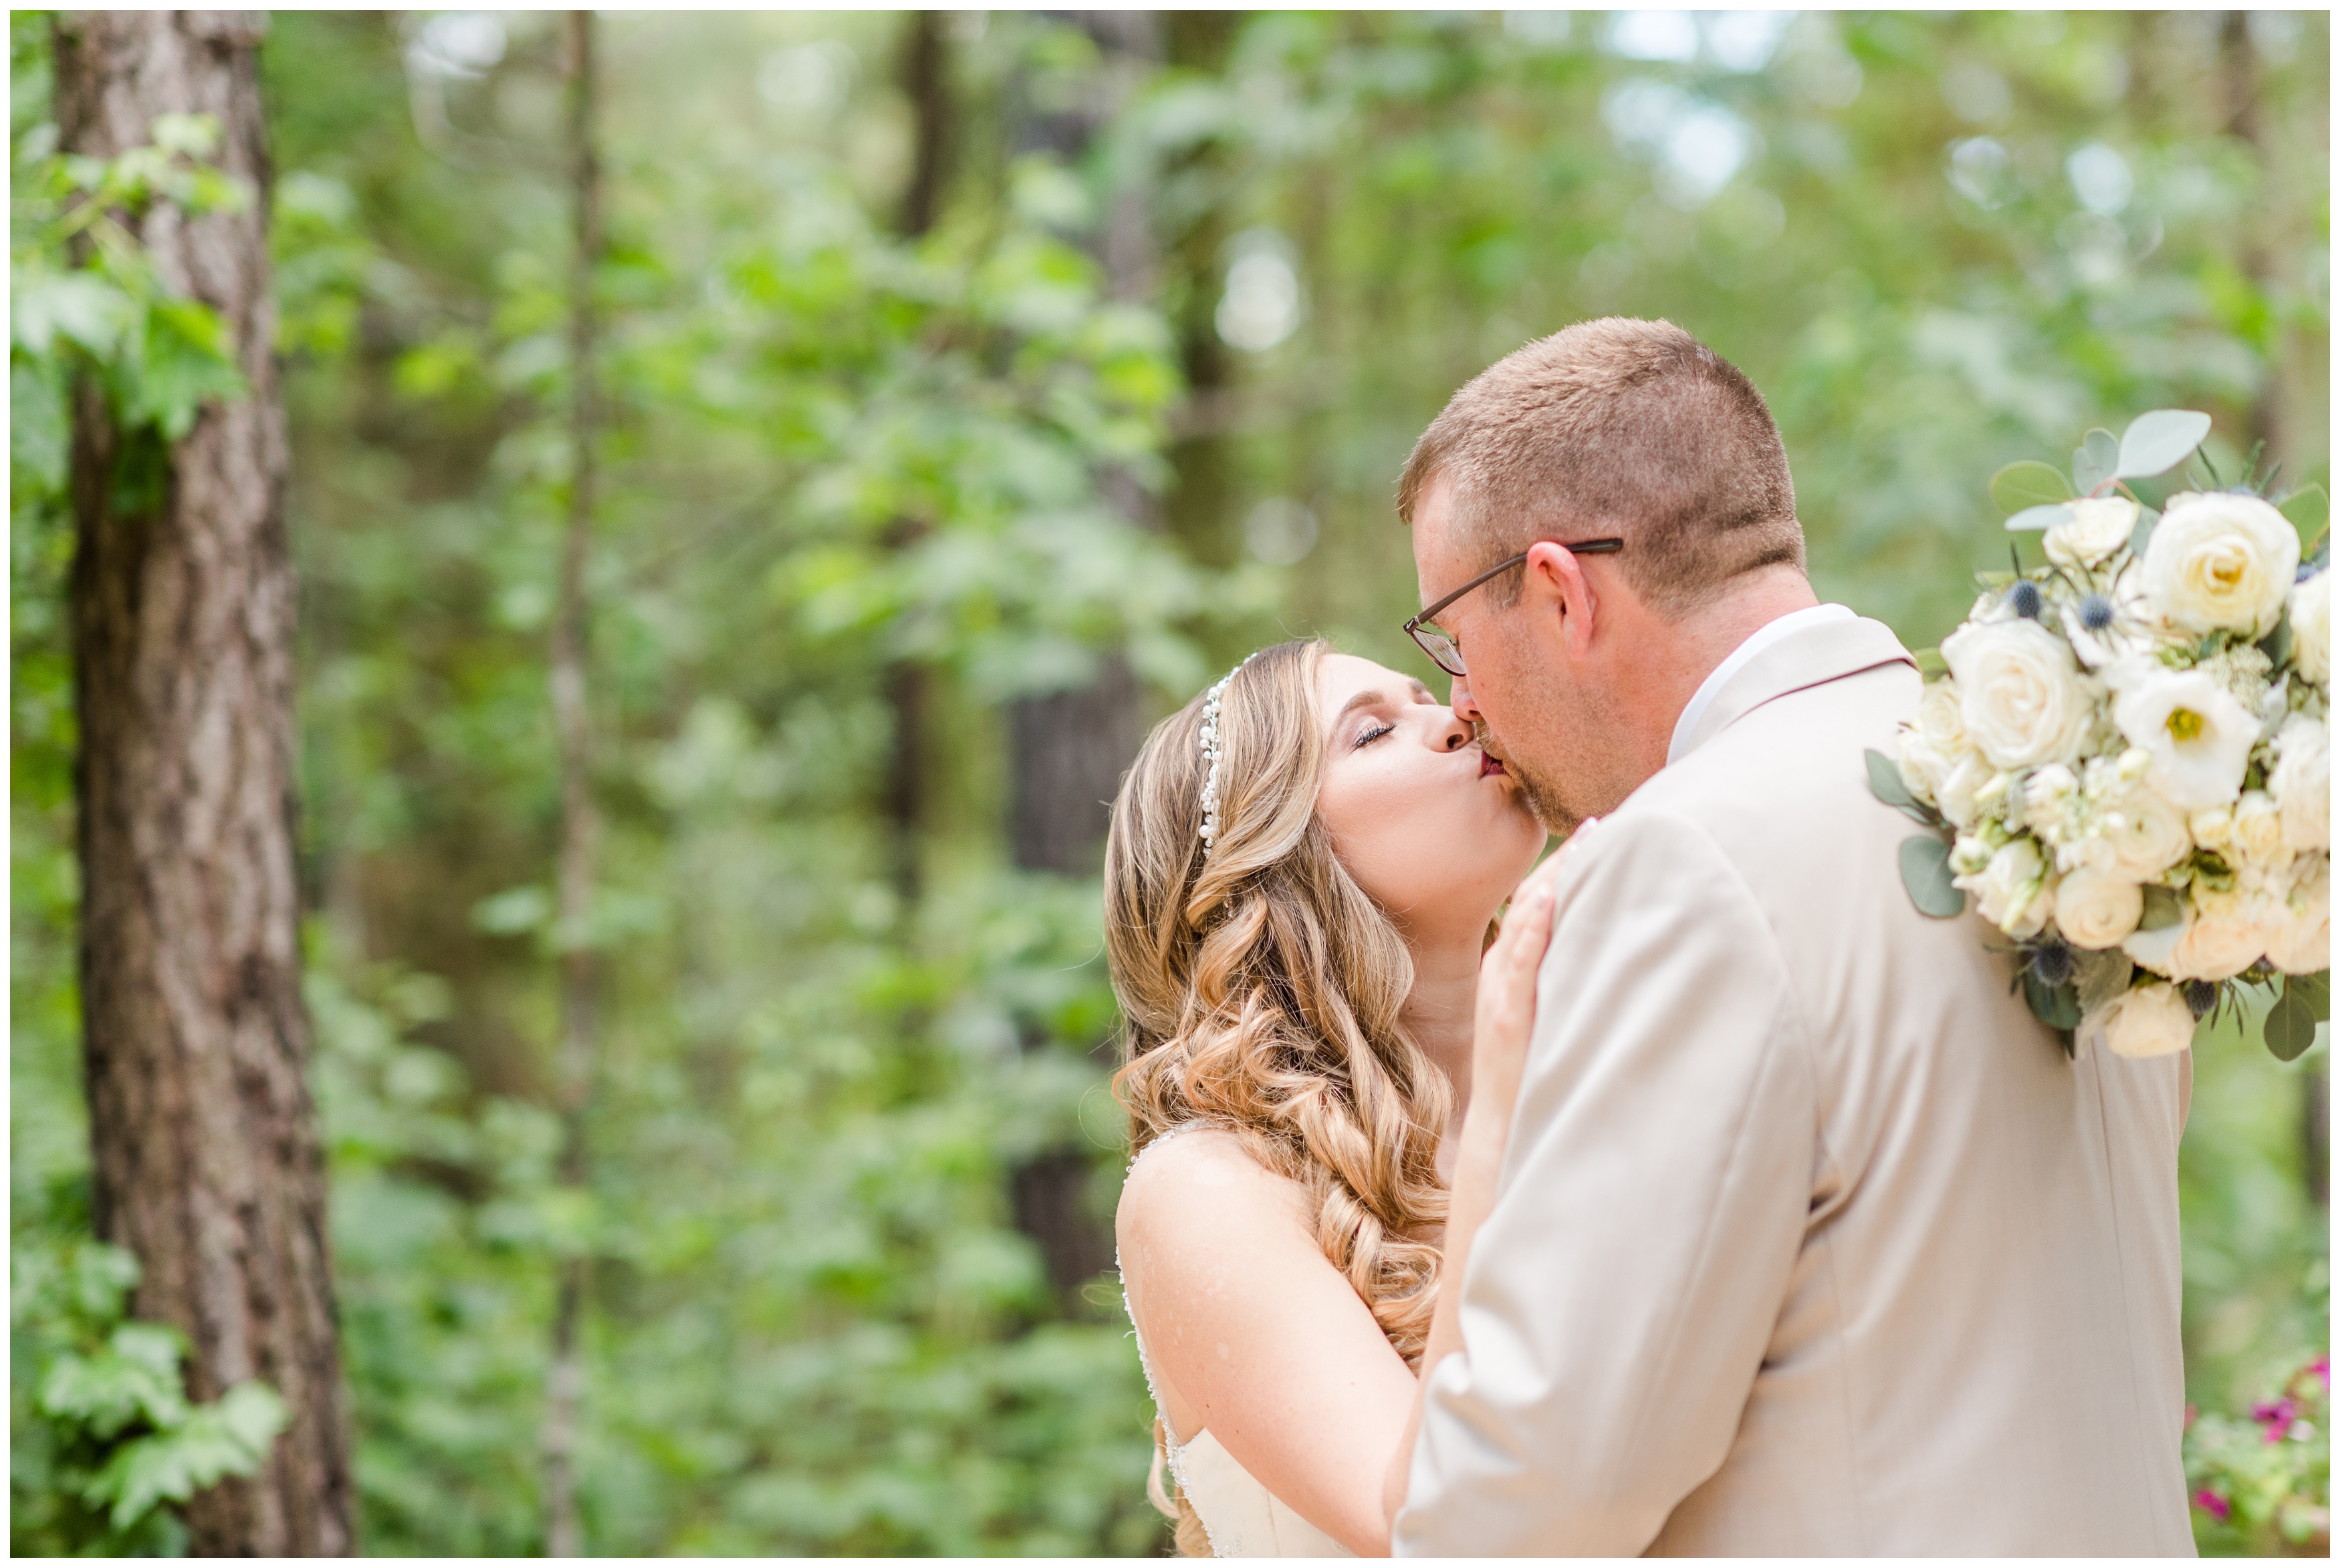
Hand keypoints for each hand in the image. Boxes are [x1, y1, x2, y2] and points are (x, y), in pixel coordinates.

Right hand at [1471, 822, 1595, 1130]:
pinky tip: (1550, 899)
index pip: (1540, 896)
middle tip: (1603, 823)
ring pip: (1526, 920)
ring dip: (1554, 880)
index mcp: (1514, 961)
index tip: (1603, 827)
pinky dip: (1532, 928)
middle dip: (1568, 859)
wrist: (1506, 1123)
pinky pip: (1517, 962)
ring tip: (1586, 844)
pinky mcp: (1505, 1013)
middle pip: (1533, 896)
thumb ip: (1572, 973)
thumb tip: (1618, 940)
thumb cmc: (1538, 1065)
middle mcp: (1502, 966)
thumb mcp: (1555, 1009)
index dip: (1569, 861)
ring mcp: (1500, 989)